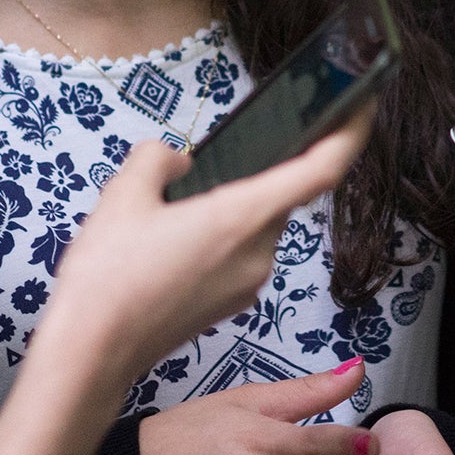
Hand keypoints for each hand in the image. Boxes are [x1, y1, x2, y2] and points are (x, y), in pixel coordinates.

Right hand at [0, 111, 374, 454]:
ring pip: (253, 223)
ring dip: (225, 206)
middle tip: (198, 163)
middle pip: (277, 194)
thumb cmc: (109, 275)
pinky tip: (166, 240)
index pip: (322, 168)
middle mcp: (259, 251)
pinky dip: (216, 235)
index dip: (350, 130)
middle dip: (247, 172)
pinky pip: (238, 252)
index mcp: (243, 216)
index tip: (363, 100)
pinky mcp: (231, 303)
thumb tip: (181, 163)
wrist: (91, 353)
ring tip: (164, 208)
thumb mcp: (123, 194)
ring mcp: (248, 282)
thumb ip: (159, 159)